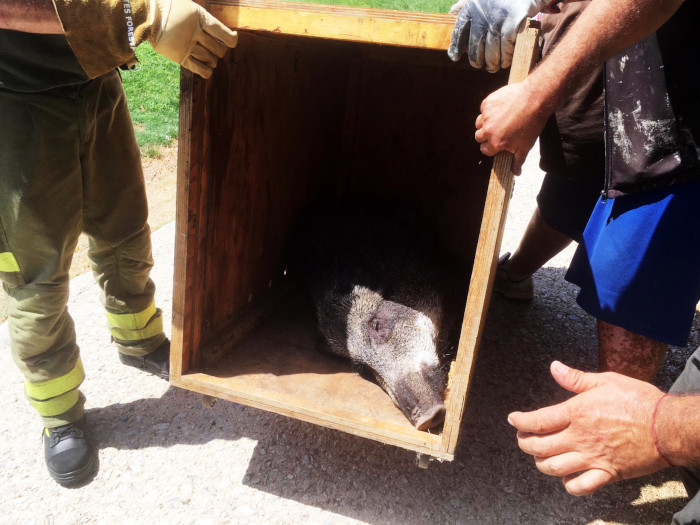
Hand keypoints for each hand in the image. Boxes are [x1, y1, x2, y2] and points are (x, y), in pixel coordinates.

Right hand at [150, 0, 238, 78]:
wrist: (147, 14)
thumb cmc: (169, 7)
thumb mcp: (189, 6)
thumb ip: (203, 18)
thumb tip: (218, 30)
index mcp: (200, 18)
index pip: (223, 33)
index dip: (231, 39)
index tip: (233, 41)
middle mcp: (195, 33)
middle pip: (218, 48)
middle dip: (221, 51)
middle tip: (217, 49)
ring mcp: (187, 45)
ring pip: (210, 59)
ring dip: (213, 60)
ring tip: (211, 58)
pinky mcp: (180, 57)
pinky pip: (199, 69)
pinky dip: (207, 71)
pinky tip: (208, 70)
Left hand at [447, 0, 549, 71]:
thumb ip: (467, 3)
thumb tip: (452, 10)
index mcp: (472, 8)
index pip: (460, 30)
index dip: (456, 46)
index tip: (454, 57)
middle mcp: (481, 15)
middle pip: (475, 46)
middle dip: (477, 60)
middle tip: (482, 65)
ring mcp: (496, 21)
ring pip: (491, 51)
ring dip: (493, 63)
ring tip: (494, 67)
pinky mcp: (512, 25)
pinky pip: (506, 48)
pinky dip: (506, 58)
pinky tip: (506, 61)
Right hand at [474, 80, 545, 173]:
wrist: (535, 100)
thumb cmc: (531, 124)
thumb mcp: (526, 146)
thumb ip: (518, 161)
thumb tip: (516, 173)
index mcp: (496, 143)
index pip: (484, 150)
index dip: (490, 148)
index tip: (496, 144)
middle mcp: (488, 130)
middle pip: (478, 136)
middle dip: (485, 136)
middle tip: (497, 131)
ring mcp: (487, 115)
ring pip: (478, 122)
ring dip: (485, 123)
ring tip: (498, 120)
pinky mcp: (488, 102)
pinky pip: (483, 108)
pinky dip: (489, 109)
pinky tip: (500, 109)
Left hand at [508, 361, 668, 495]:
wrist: (668, 427)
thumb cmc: (638, 400)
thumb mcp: (606, 381)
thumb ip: (576, 378)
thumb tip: (554, 367)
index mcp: (577, 413)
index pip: (538, 421)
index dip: (520, 422)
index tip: (513, 420)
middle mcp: (580, 437)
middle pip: (540, 447)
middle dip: (525, 444)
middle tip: (523, 440)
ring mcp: (592, 457)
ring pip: (554, 468)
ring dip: (542, 464)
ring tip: (540, 457)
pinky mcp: (607, 473)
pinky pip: (581, 486)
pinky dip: (569, 484)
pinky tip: (566, 478)